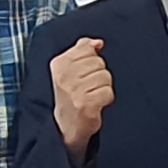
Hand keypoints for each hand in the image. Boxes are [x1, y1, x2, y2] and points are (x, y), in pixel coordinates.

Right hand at [53, 36, 114, 153]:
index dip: (91, 61)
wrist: (66, 124)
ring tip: (92, 95)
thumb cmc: (70, 95)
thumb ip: (82, 50)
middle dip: (98, 75)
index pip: (88, 48)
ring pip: (105, 77)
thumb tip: (98, 42)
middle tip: (88, 87)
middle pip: (99, 62)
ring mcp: (75, 91)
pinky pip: (108, 92)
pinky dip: (106, 99)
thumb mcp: (68, 69)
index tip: (83, 73)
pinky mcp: (86, 104)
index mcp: (59, 64)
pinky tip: (96, 103)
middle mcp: (65, 76)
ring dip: (103, 87)